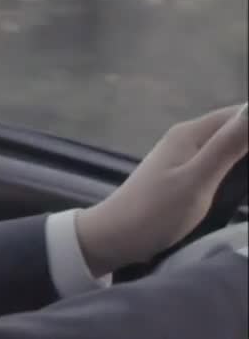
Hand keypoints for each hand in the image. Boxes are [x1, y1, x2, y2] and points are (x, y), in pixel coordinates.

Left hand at [76, 103, 248, 275]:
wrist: (115, 236)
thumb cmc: (154, 211)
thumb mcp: (197, 180)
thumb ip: (226, 147)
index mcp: (190, 134)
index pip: (239, 114)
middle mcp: (186, 138)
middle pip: (234, 128)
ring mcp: (183, 157)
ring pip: (228, 145)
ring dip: (247, 153)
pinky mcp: (184, 175)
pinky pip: (219, 162)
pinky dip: (237, 166)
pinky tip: (245, 180)